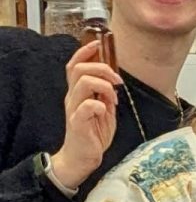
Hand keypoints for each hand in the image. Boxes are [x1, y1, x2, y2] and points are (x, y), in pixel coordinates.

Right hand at [50, 40, 122, 189]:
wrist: (83, 157)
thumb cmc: (93, 133)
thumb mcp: (104, 109)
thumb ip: (107, 95)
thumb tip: (114, 82)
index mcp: (78, 93)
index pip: (74, 65)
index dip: (84, 52)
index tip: (98, 44)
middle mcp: (73, 98)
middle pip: (78, 69)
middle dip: (101, 68)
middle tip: (117, 80)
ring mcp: (74, 109)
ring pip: (83, 83)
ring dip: (104, 85)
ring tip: (114, 97)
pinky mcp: (78, 122)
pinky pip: (87, 106)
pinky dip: (100, 105)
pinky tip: (106, 112)